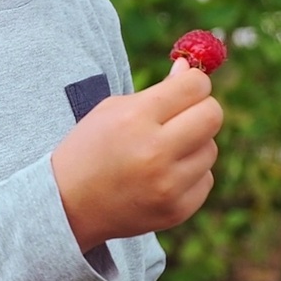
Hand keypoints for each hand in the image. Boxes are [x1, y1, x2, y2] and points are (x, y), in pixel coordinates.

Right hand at [50, 58, 222, 250]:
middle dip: (203, 109)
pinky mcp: (177, 210)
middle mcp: (155, 151)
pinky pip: (205, 179)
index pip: (195, 86)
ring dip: (194, 145)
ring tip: (163, 151)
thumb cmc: (90, 148)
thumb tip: (190, 70)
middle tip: (186, 114)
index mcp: (135, 118)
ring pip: (211, 149)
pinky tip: (162, 176)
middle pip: (213, 115)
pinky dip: (189, 174)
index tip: (186, 87)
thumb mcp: (112, 110)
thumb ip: (157, 90)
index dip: (194, 82)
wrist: (68, 205)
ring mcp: (168, 185)